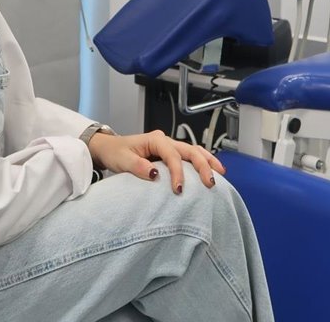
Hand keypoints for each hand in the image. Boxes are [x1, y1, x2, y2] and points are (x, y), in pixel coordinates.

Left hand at [86, 130, 225, 193]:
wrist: (109, 148)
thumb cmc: (115, 153)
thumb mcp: (122, 160)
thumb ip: (137, 166)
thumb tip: (155, 175)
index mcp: (155, 139)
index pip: (172, 155)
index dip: (178, 172)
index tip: (179, 190)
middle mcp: (165, 140)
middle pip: (190, 150)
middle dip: (203, 165)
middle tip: (211, 183)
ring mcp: (169, 146)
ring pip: (194, 150)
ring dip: (207, 161)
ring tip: (220, 173)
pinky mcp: (170, 153)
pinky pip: (189, 156)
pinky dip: (202, 161)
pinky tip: (212, 170)